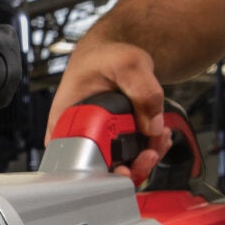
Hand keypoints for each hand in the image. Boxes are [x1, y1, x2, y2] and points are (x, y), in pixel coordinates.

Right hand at [45, 39, 173, 184]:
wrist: (109, 53)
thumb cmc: (105, 56)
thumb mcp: (127, 63)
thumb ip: (143, 91)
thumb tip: (154, 127)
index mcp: (64, 119)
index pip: (76, 159)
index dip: (102, 171)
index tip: (124, 168)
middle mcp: (76, 134)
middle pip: (101, 169)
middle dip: (132, 166)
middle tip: (150, 152)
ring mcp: (95, 139)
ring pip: (118, 165)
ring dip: (145, 158)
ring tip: (160, 137)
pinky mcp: (111, 140)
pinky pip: (129, 155)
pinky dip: (148, 150)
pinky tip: (158, 135)